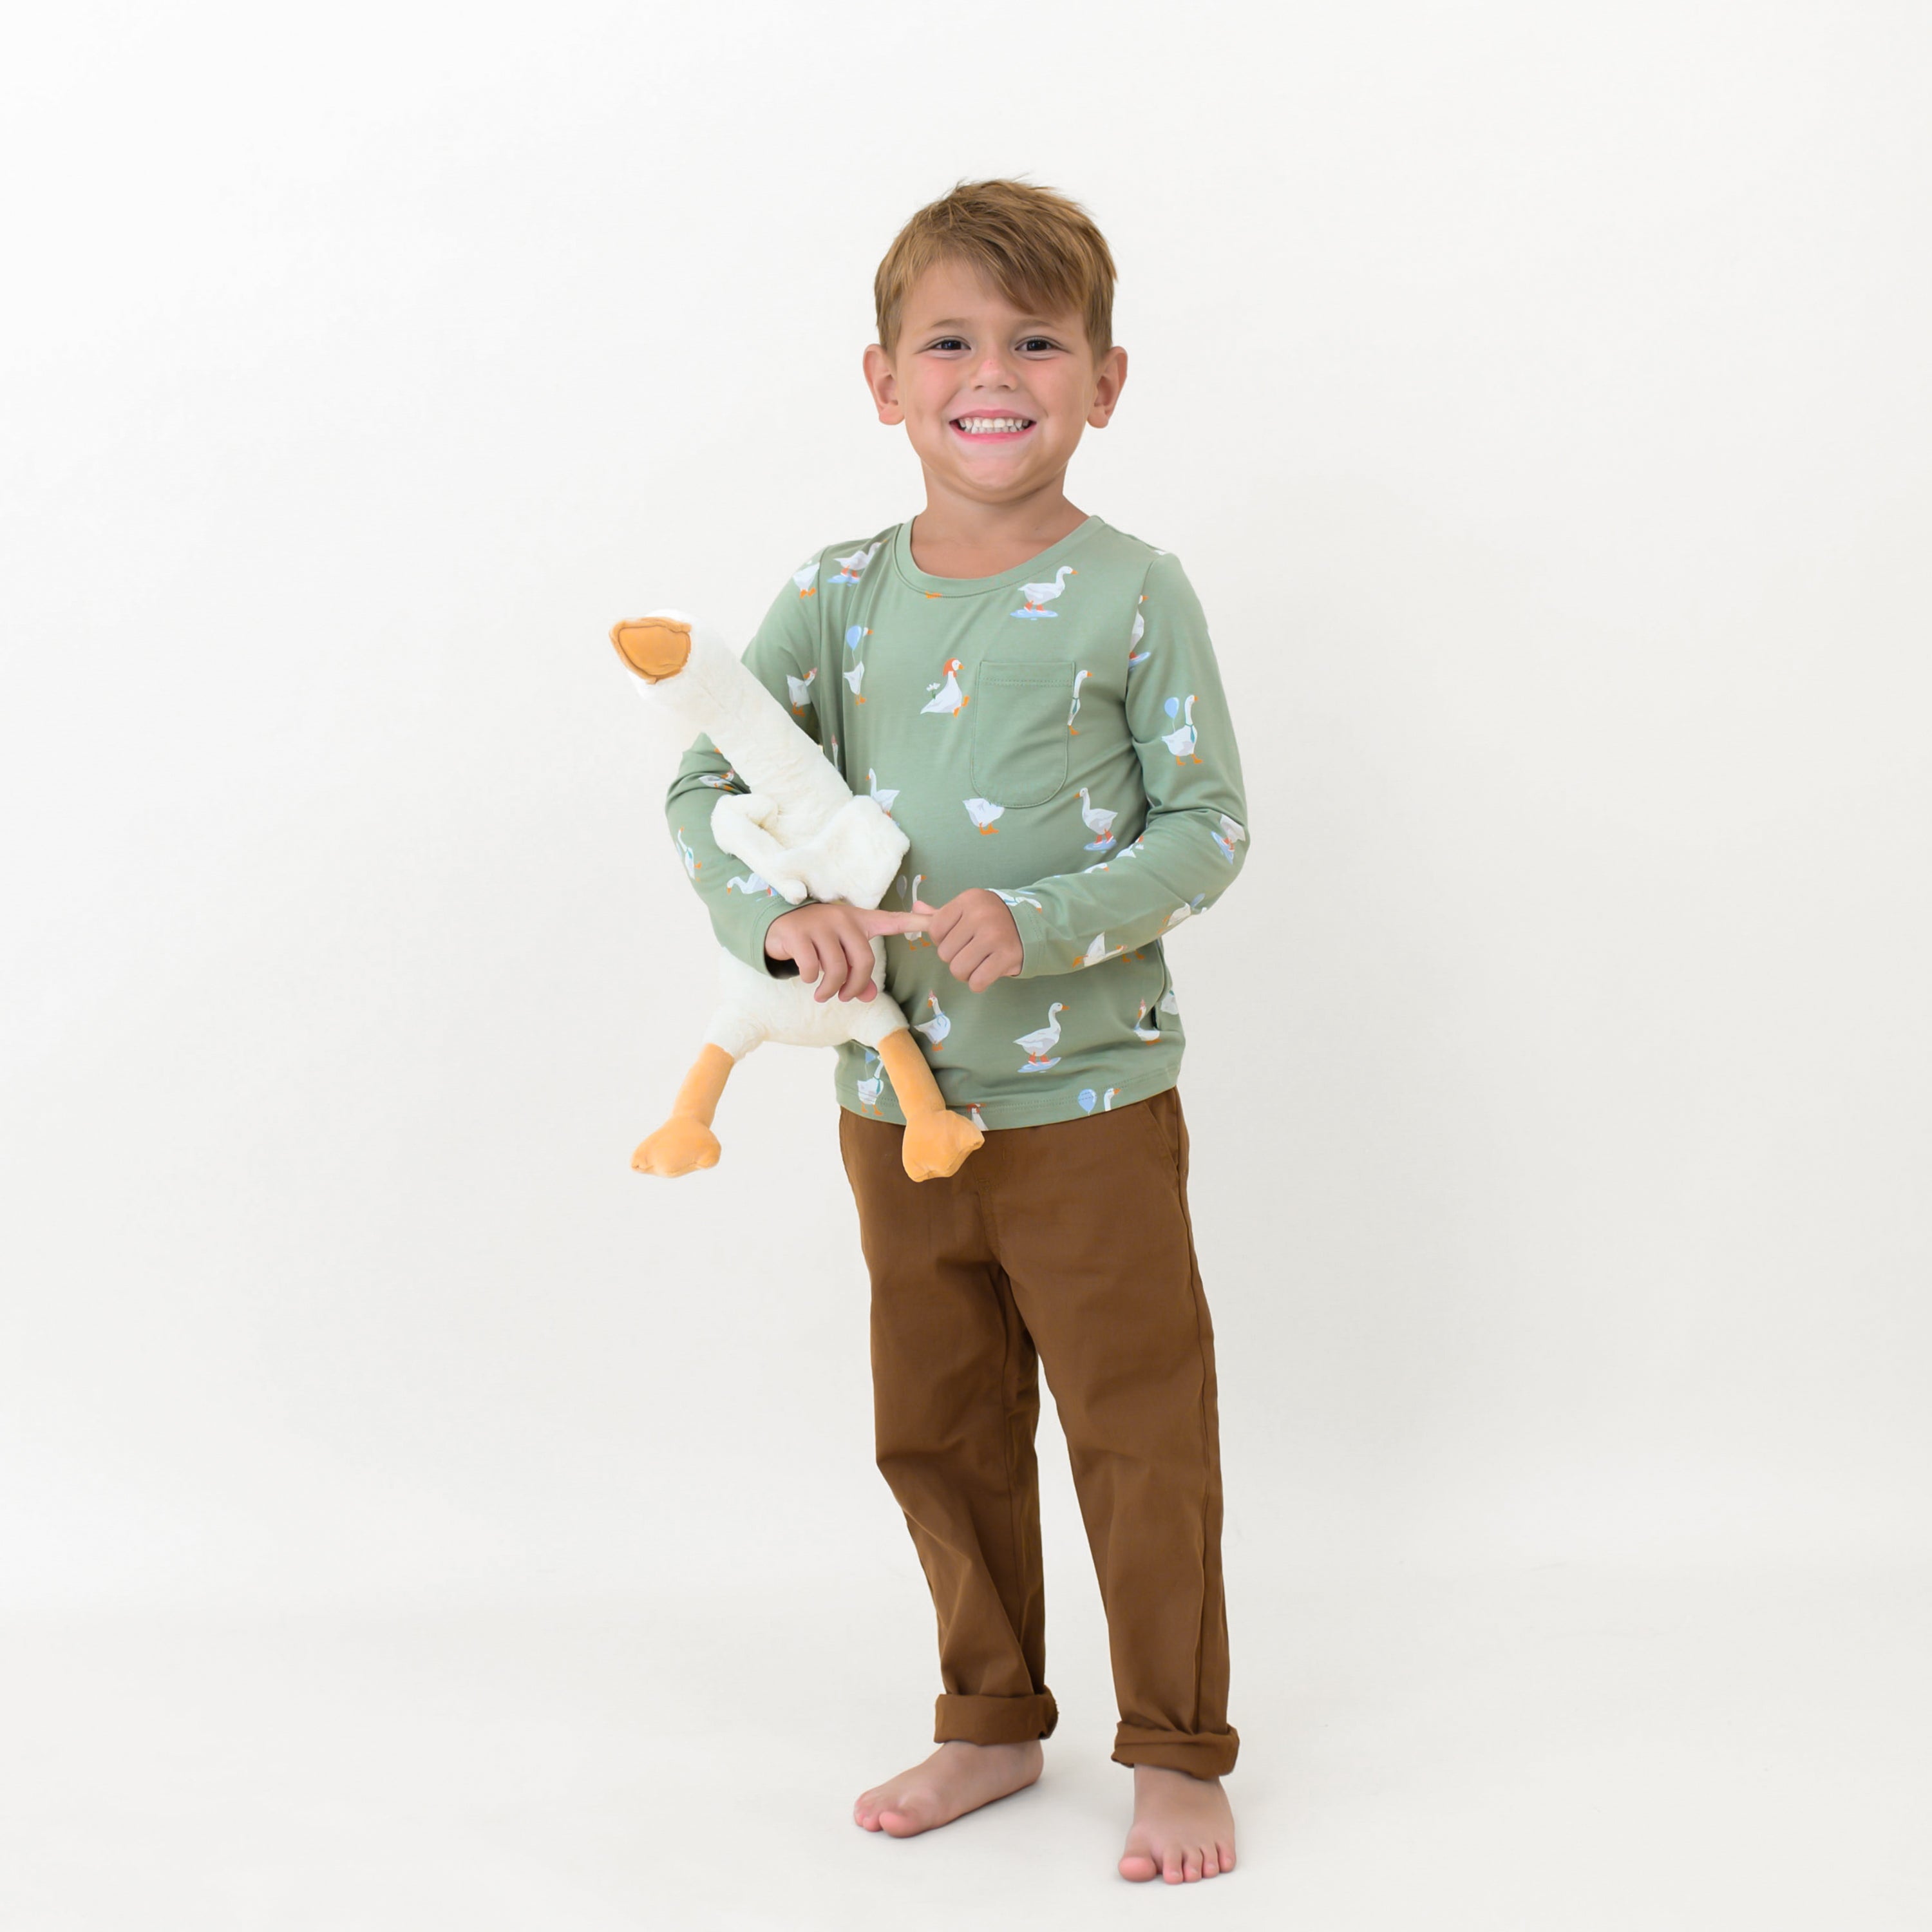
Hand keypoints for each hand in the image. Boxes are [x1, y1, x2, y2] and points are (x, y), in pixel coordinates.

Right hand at [765, 902, 926, 1001]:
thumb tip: (868, 997)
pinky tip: (808, 979)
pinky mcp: (799, 933)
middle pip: (864, 961)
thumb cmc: (819, 940)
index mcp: (861, 921)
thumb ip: (858, 975)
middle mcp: (844, 919)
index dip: (918, 922)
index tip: (938, 924)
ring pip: (837, 968)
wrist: (779, 924)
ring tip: (824, 995)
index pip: (894, 921)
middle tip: (844, 997)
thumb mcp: (842, 955)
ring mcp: (821, 924)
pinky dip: (811, 980)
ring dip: (830, 990)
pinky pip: (813, 968)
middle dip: (855, 986)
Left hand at [914, 889, 1023, 992]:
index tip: (959, 937)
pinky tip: (988, 970)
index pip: (935, 929)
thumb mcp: (967, 910)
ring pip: (958, 970)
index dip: (942, 939)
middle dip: (955, 957)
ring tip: (980, 961)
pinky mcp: (1007, 957)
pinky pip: (976, 982)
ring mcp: (994, 936)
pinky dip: (979, 982)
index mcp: (968, 901)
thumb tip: (915, 908)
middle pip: (944, 953)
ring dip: (966, 972)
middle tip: (973, 949)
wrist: (1031, 927)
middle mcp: (980, 916)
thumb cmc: (992, 919)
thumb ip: (940, 914)